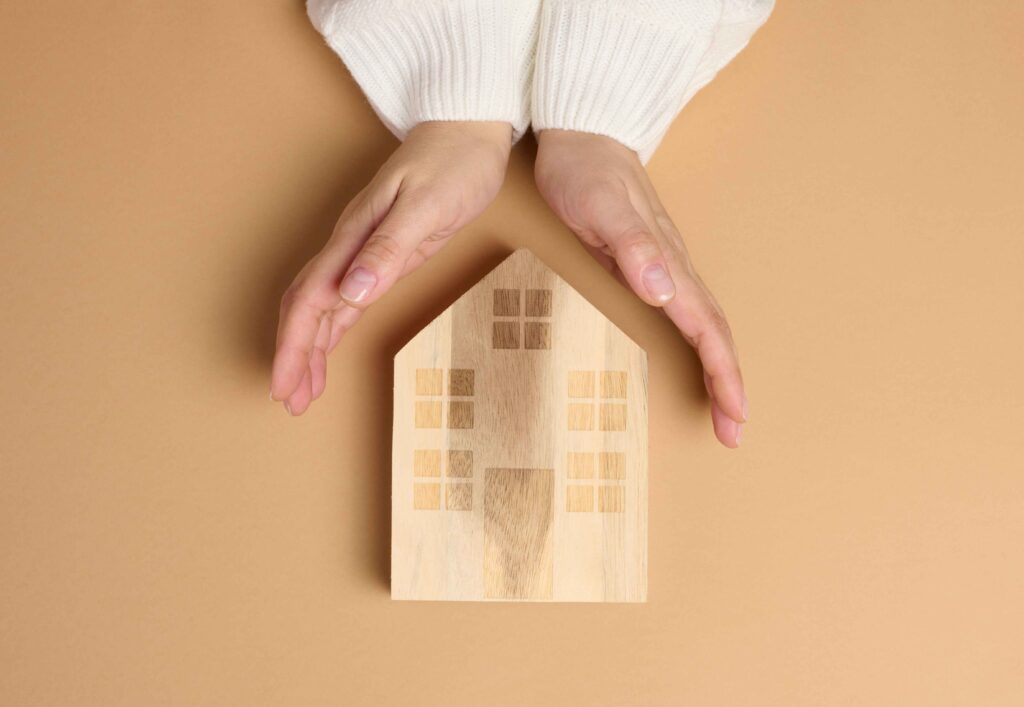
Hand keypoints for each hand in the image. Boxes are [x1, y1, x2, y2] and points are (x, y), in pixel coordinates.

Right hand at [270, 121, 511, 414]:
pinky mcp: (384, 255)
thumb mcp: (426, 205)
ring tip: (304, 390)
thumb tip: (352, 293)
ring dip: (311, 349)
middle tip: (289, 399)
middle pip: (308, 307)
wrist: (467, 130)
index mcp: (354, 236)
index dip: (295, 345)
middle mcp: (351, 246)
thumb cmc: (451, 161)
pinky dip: (335, 330)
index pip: (311, 298)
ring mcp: (365, 251)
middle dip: (294, 355)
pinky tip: (328, 351)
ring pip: (325, 308)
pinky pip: (348, 300)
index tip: (286, 383)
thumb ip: (389, 249)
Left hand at [534, 129, 747, 447]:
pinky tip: (693, 361)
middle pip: (716, 332)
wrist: (583, 132)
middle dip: (729, 384)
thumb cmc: (586, 168)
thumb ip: (633, 246)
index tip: (735, 415)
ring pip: (705, 324)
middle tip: (733, 432)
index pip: (707, 327)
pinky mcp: (648, 263)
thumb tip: (666, 292)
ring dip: (718, 369)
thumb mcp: (600, 206)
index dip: (723, 374)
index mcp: (668, 261)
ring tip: (724, 409)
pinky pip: (684, 314)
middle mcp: (674, 266)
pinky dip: (697, 345)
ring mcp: (664, 265)